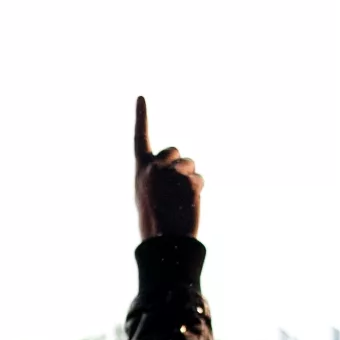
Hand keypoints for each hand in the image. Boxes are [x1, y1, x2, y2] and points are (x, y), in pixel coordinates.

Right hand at [132, 96, 201, 239]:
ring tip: (180, 200)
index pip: (140, 137)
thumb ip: (157, 175)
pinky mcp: (189, 180)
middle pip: (174, 151)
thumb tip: (179, 168)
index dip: (141, 117)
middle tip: (175, 185)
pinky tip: (188, 204)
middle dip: (179, 163)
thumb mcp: (146, 194)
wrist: (163, 241)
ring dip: (190, 178)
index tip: (141, 97)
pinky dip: (197, 190)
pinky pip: (199, 179)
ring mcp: (172, 172)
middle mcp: (155, 166)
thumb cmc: (154, 222)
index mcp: (141, 169)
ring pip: (190, 165)